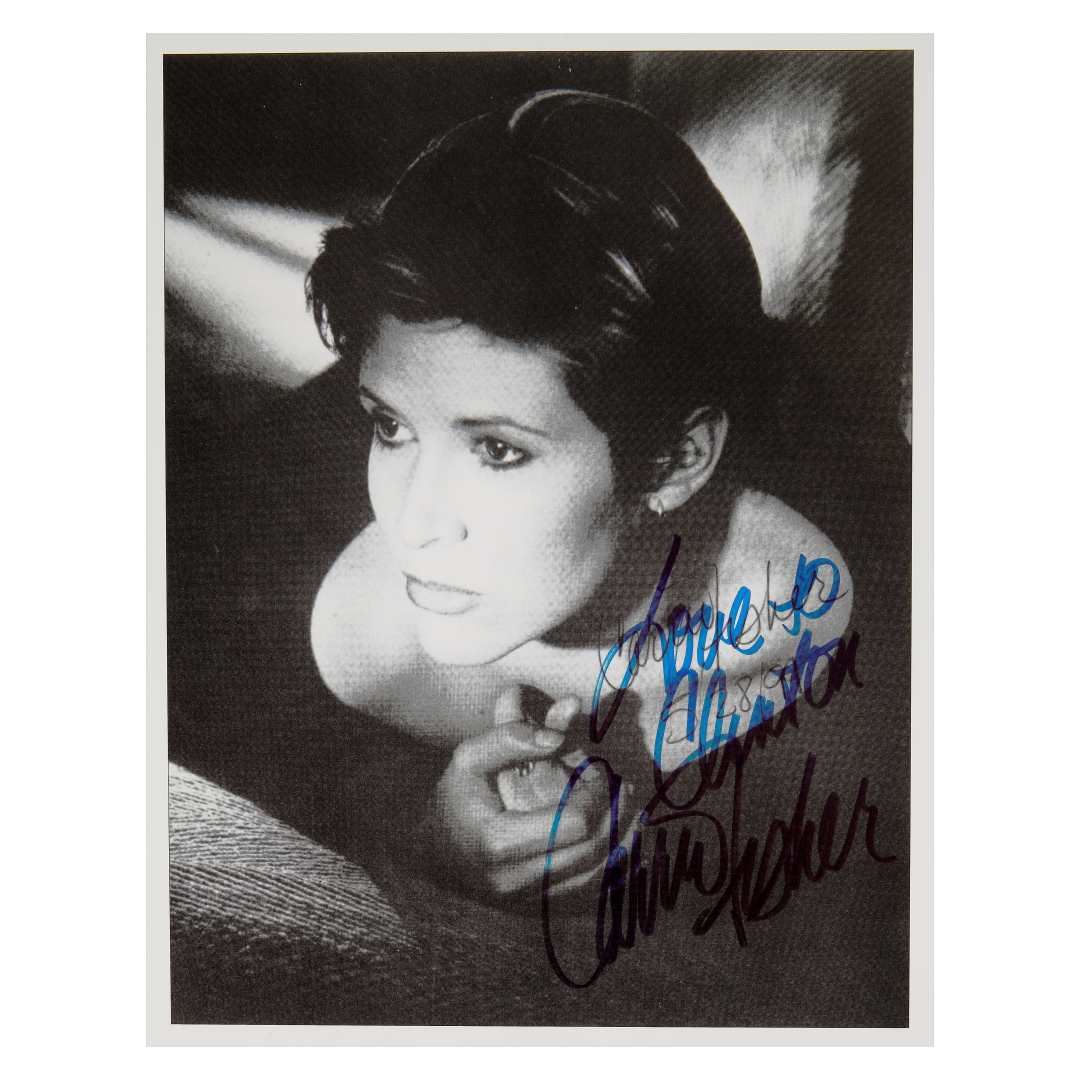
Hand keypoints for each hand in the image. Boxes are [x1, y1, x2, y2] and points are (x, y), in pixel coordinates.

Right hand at [431, 685, 610, 896]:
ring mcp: (528, 901)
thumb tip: (558, 737)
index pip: (572, 824)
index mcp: (498, 842)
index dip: (594, 794)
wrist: (433, 851)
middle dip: (614, 814)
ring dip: (620, 838)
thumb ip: (510, 738)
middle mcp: (515, 880)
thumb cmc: (455, 798)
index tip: (596, 768)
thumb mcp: (469, 757)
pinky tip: (620, 836)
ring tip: (627, 806)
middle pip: (591, 851)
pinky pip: (589, 891)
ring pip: (596, 876)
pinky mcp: (538, 908)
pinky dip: (611, 863)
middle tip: (622, 784)